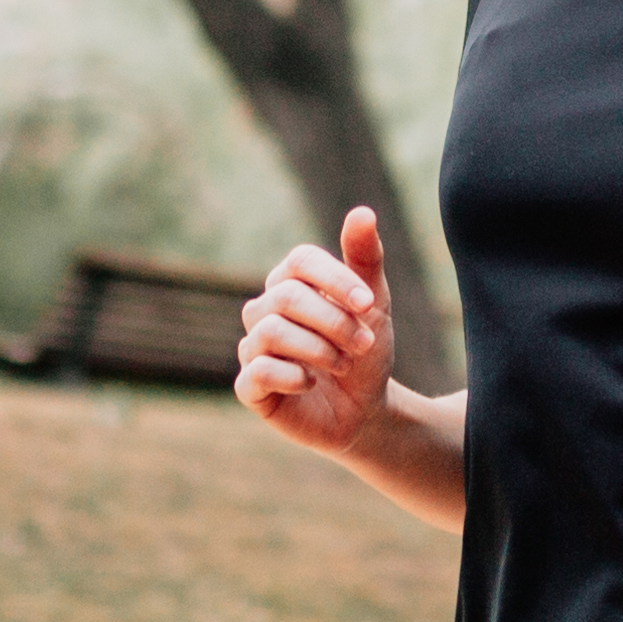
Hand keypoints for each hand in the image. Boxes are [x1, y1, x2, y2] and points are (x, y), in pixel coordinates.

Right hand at [235, 209, 395, 455]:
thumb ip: (365, 259)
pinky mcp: (250, 388)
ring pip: (271, 332)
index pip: (300, 261)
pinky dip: (293, 376)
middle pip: (287, 298)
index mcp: (289, 283)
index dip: (336, 280)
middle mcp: (264, 311)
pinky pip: (258, 371)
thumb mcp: (373, 305)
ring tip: (342, 364)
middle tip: (363, 344)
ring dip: (319, 350)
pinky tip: (310, 383)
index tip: (368, 305)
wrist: (365, 409)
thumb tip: (363, 212)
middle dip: (334, 322)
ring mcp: (253, 349)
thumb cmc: (364, 351)